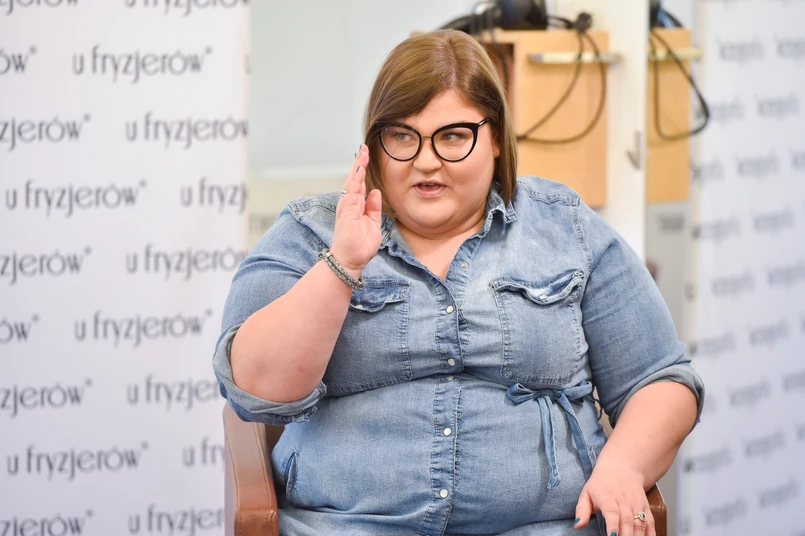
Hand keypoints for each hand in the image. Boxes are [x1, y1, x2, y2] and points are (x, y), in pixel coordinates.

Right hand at [330, 144, 382, 276]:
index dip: (363, 170)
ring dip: (357, 168)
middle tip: (364, 147)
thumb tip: (375, 192)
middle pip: (354, 179)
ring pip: (352, 183)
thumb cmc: (360, 246)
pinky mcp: (346, 213)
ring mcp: (347, 207)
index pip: (360, 184)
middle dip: (359, 163)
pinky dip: (355, 181)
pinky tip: (359, 170)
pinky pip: (351, 193)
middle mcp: (349, 204)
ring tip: (362, 153)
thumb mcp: (373, 224)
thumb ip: (373, 208)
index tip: (367, 156)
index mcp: (356, 206)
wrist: (351, 261)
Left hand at [574, 461, 654, 535]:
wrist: (622, 467)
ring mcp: (636, 504)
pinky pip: (650, 523)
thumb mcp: (586, 493)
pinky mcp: (646, 507)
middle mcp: (624, 501)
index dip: (613, 526)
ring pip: (640, 524)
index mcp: (607, 497)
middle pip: (627, 521)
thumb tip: (577, 525)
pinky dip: (650, 534)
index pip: (612, 513)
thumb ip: (582, 510)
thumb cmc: (601, 483)